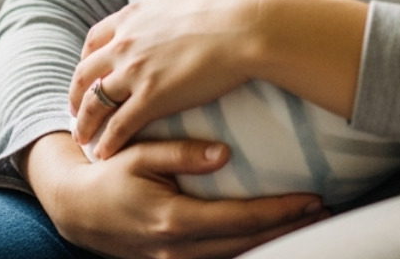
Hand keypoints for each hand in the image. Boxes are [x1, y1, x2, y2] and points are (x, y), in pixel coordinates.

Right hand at [26, 132, 325, 258]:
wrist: (75, 209)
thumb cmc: (108, 174)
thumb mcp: (139, 154)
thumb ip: (182, 152)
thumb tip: (225, 153)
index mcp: (174, 219)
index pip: (241, 219)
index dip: (280, 211)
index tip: (312, 198)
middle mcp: (179, 248)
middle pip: (248, 243)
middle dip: (289, 228)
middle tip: (325, 211)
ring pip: (237, 256)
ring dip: (274, 240)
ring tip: (308, 222)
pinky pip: (220, 258)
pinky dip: (249, 247)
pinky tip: (271, 234)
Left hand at [70, 0, 256, 158]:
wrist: (248, 26)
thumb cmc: (231, 1)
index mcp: (135, 15)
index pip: (96, 38)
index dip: (88, 57)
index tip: (87, 71)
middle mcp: (126, 42)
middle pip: (87, 72)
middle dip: (77, 93)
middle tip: (76, 110)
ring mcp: (136, 71)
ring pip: (96, 102)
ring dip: (86, 123)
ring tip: (82, 139)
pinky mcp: (152, 97)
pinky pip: (120, 125)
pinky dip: (108, 141)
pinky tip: (104, 153)